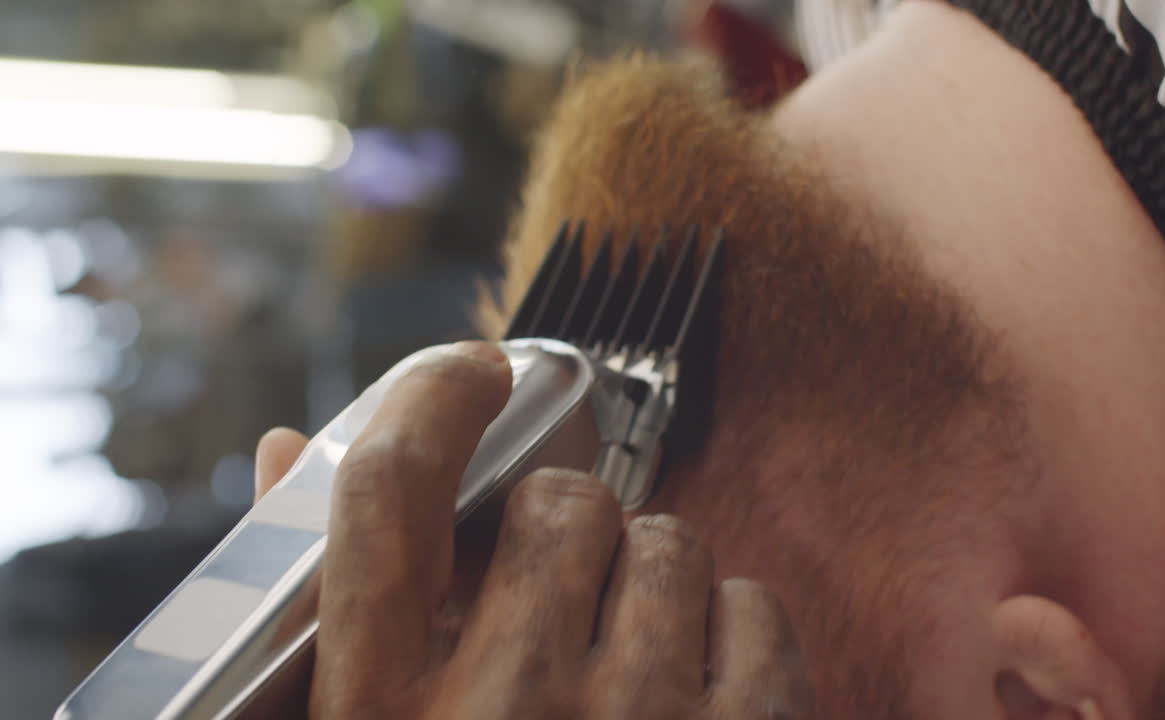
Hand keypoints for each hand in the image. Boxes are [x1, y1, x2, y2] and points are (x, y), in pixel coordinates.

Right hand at [254, 341, 814, 718]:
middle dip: (561, 538)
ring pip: (668, 541)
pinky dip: (731, 641)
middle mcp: (507, 711)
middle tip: (557, 603)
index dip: (421, 403)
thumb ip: (325, 612)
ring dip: (648, 586)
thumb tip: (294, 449)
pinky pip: (754, 609)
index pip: (387, 494)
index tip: (463, 375)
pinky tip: (697, 707)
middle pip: (556, 504)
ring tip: (625, 670)